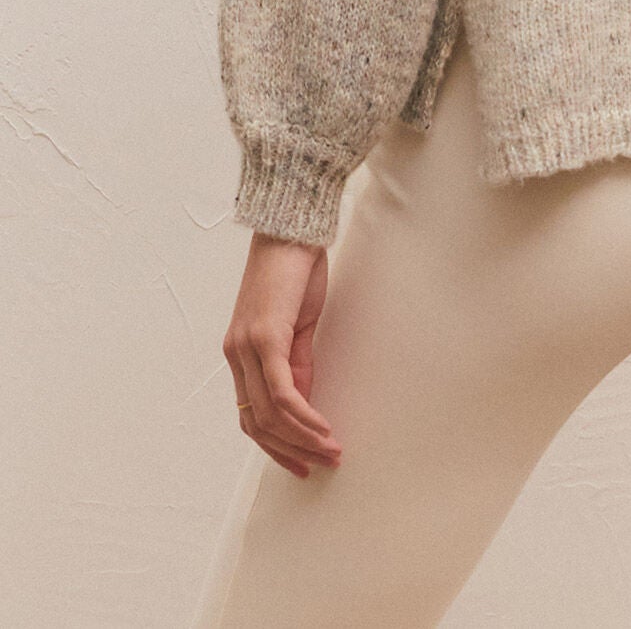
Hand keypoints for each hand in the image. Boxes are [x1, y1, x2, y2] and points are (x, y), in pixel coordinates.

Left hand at [223, 233, 343, 477]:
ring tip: (331, 450)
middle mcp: (236, 354)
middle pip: (257, 423)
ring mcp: (247, 347)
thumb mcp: (296, 325)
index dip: (276, 445)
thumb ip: (296, 364)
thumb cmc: (295, 272)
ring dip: (302, 438)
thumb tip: (304, 403)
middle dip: (291, 450)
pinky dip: (302, 416)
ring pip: (269, 413)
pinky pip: (281, 392)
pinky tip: (323, 427)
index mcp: (240, 353)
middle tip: (321, 464)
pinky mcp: (264, 338)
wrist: (291, 231)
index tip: (302, 463)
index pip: (251, 415)